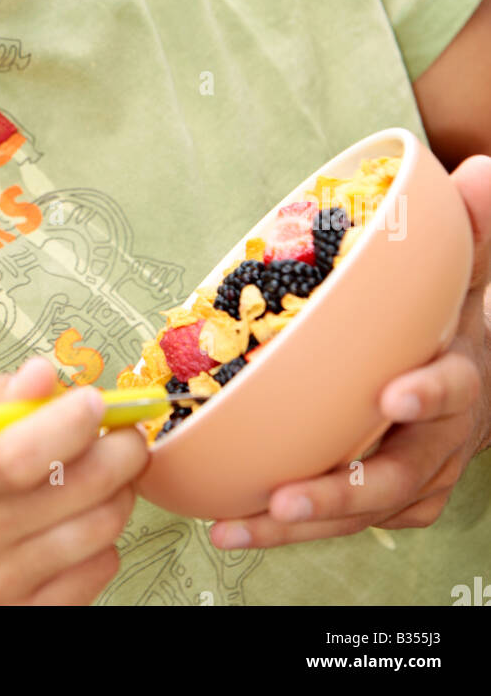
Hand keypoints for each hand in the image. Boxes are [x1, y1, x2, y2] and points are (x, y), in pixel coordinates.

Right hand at [0, 356, 147, 603]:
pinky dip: (106, 538)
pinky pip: (102, 567)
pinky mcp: (29, 616)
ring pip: (101, 527)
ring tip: (108, 474)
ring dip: (120, 491)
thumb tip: (43, 375)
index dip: (71, 423)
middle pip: (76, 489)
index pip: (19, 455)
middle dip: (120, 450)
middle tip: (124, 434)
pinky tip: (84, 520)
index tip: (95, 402)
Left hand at [209, 153, 490, 550]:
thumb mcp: (467, 268)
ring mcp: (415, 477)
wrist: (474, 373)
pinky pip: (342, 523)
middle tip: (287, 497)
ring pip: (361, 511)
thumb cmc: (454, 315)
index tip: (391, 395)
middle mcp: (440, 439)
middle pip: (398, 476)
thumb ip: (469, 227)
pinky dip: (290, 531)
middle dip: (342, 491)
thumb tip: (477, 172)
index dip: (426, 397)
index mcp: (459, 377)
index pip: (451, 388)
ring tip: (239, 526)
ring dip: (300, 524)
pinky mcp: (387, 501)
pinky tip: (236, 527)